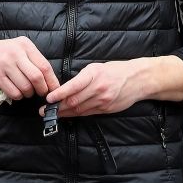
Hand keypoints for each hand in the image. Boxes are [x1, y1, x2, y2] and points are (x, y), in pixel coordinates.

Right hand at [0, 37, 59, 100]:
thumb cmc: (2, 51)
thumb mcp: (19, 47)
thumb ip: (33, 59)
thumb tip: (49, 80)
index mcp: (25, 45)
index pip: (44, 66)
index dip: (52, 81)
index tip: (54, 89)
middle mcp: (15, 54)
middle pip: (36, 77)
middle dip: (42, 89)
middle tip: (41, 93)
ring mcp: (5, 65)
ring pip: (25, 87)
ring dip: (29, 93)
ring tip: (27, 92)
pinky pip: (13, 92)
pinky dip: (18, 96)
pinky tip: (16, 92)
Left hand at [43, 56, 182, 117]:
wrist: (138, 80)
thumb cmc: (114, 71)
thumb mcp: (95, 68)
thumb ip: (80, 78)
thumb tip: (62, 89)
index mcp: (94, 75)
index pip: (73, 87)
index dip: (59, 94)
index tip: (49, 98)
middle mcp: (99, 89)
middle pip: (74, 101)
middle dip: (57, 107)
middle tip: (43, 110)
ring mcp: (104, 100)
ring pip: (79, 110)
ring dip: (64, 113)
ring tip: (52, 114)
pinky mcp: (107, 109)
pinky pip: (88, 113)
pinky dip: (76, 114)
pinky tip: (67, 114)